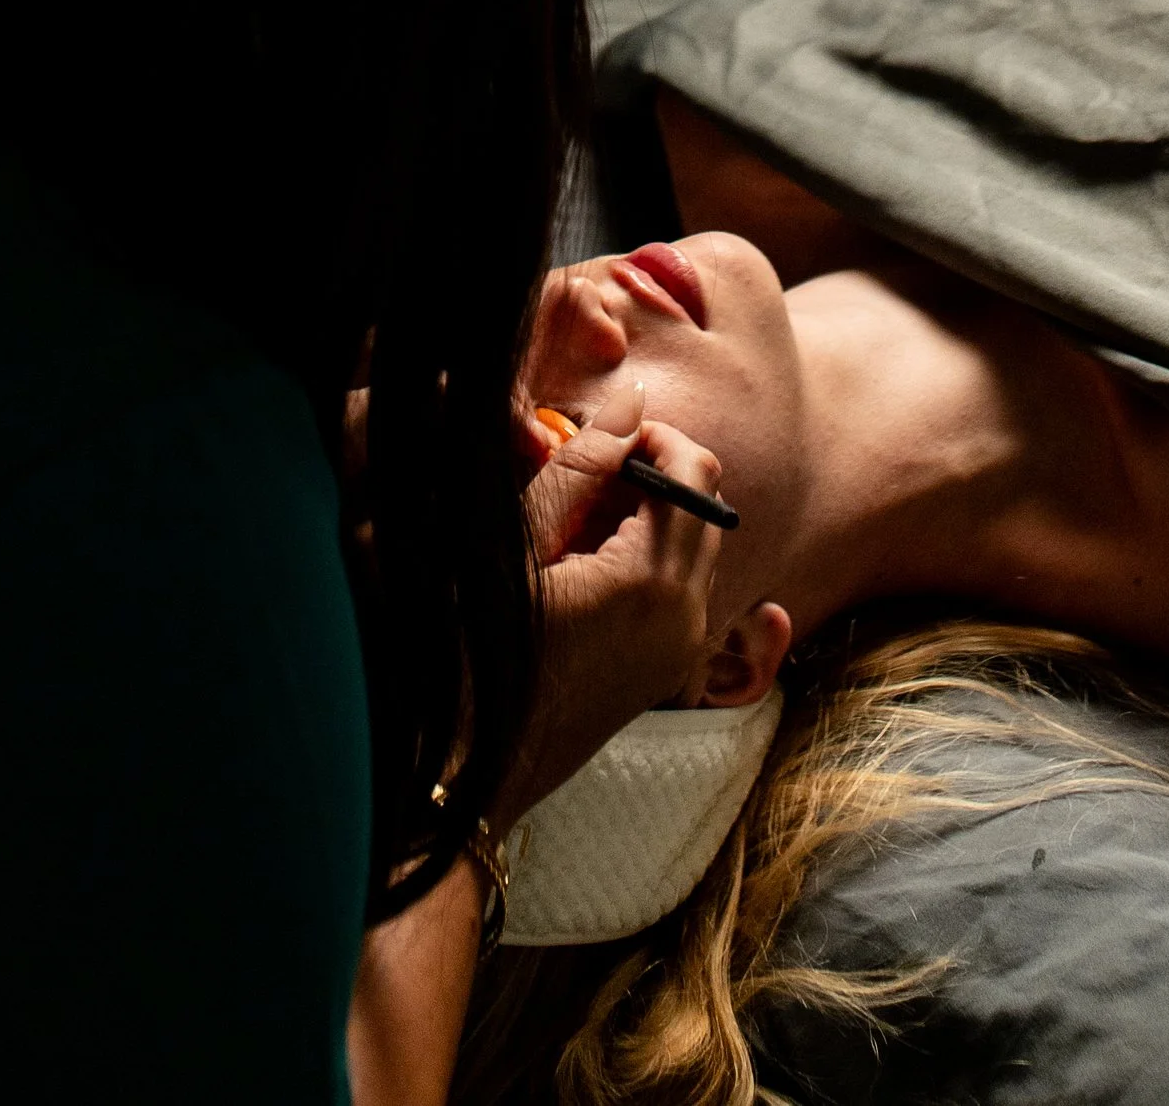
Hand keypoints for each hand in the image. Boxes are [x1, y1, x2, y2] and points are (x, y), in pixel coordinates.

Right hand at [495, 409, 728, 822]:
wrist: (467, 768)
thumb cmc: (476, 653)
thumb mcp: (520, 544)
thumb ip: (581, 467)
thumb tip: (631, 400)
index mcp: (653, 584)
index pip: (693, 469)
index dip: (650, 436)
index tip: (595, 434)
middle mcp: (687, 619)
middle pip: (702, 504)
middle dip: (651, 471)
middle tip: (581, 470)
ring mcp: (682, 650)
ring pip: (693, 543)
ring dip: (647, 512)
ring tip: (573, 516)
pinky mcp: (668, 670)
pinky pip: (680, 585)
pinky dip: (645, 554)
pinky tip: (581, 561)